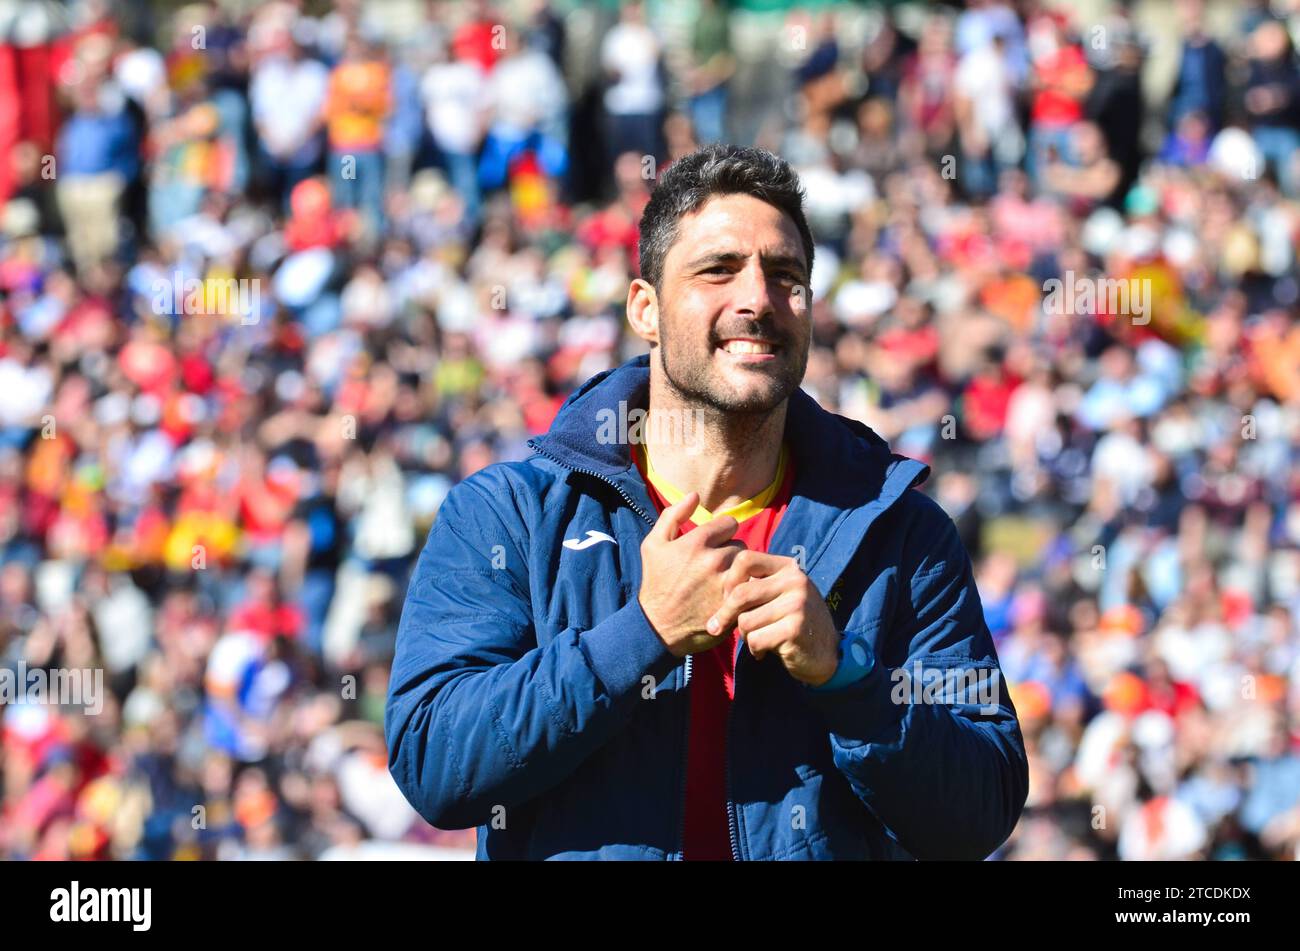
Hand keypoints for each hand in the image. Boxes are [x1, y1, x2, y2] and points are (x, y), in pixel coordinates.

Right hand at [638, 491, 746, 657]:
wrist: (657, 627)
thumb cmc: (655, 583)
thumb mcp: (653, 545)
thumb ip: (672, 515)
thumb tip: (694, 494)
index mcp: (696, 542)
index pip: (729, 524)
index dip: (722, 533)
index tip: (713, 545)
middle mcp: (714, 560)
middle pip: (741, 544)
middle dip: (731, 553)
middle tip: (717, 567)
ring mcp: (726, 583)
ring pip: (748, 566)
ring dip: (740, 571)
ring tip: (724, 581)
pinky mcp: (735, 604)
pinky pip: (751, 587)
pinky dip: (745, 589)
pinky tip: (731, 595)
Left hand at [705, 550, 839, 686]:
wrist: (826, 653)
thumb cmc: (792, 622)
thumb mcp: (779, 595)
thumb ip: (755, 585)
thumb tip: (714, 587)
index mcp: (788, 567)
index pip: (745, 559)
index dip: (728, 580)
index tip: (724, 598)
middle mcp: (795, 581)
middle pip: (741, 593)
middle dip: (725, 614)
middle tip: (716, 627)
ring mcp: (798, 604)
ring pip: (745, 620)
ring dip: (744, 635)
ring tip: (756, 639)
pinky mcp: (795, 629)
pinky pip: (756, 639)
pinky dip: (755, 649)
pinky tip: (764, 651)